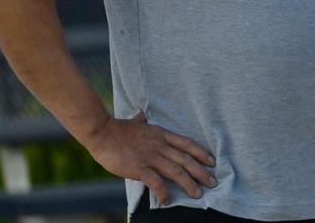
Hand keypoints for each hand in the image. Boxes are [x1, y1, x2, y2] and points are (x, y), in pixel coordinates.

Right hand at [83, 113, 215, 203]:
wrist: (101, 132)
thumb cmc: (117, 128)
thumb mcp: (136, 122)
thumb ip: (142, 121)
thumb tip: (141, 115)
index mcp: (161, 134)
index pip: (187, 143)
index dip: (201, 153)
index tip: (212, 161)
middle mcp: (160, 145)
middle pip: (187, 159)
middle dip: (202, 172)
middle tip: (213, 182)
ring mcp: (151, 157)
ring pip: (177, 171)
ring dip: (189, 184)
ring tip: (198, 194)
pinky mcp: (139, 168)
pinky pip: (156, 182)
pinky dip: (164, 192)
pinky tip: (168, 200)